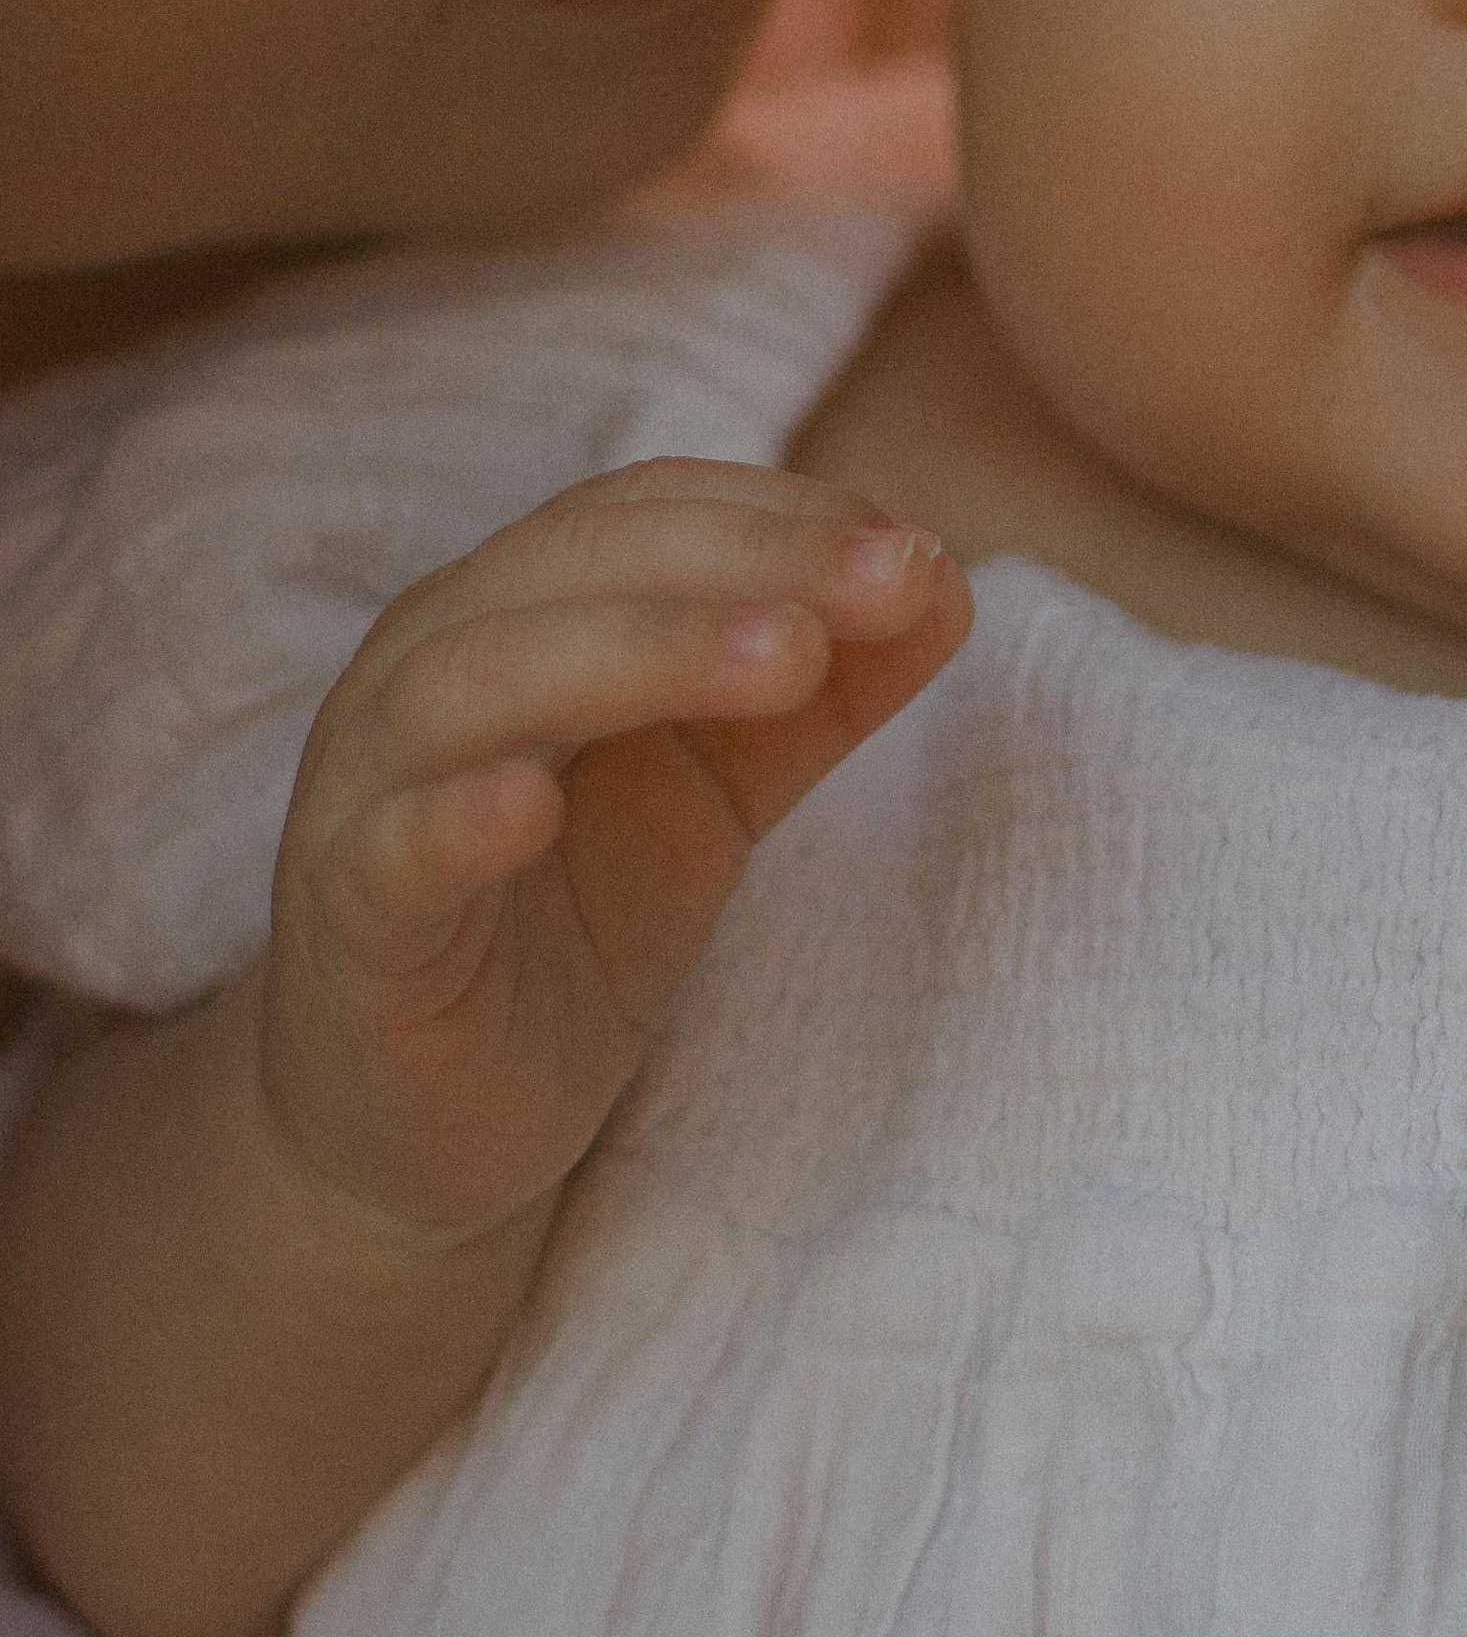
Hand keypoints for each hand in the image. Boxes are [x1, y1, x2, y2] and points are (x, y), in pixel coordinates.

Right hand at [259, 458, 968, 1245]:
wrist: (423, 1124)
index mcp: (518, 615)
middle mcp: (429, 670)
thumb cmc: (572, 918)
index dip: (778, 514)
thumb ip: (821, 695)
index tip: (912, 550)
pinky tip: (533, 806)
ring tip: (789, 659)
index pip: (640, 513)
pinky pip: (389, 856)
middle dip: (742, 563)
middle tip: (887, 580)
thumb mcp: (721, 793)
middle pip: (571, 567)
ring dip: (640, 652)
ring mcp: (370, 795)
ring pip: (475, 684)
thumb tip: (947, 580)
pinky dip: (453, 819)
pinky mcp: (349, 932)